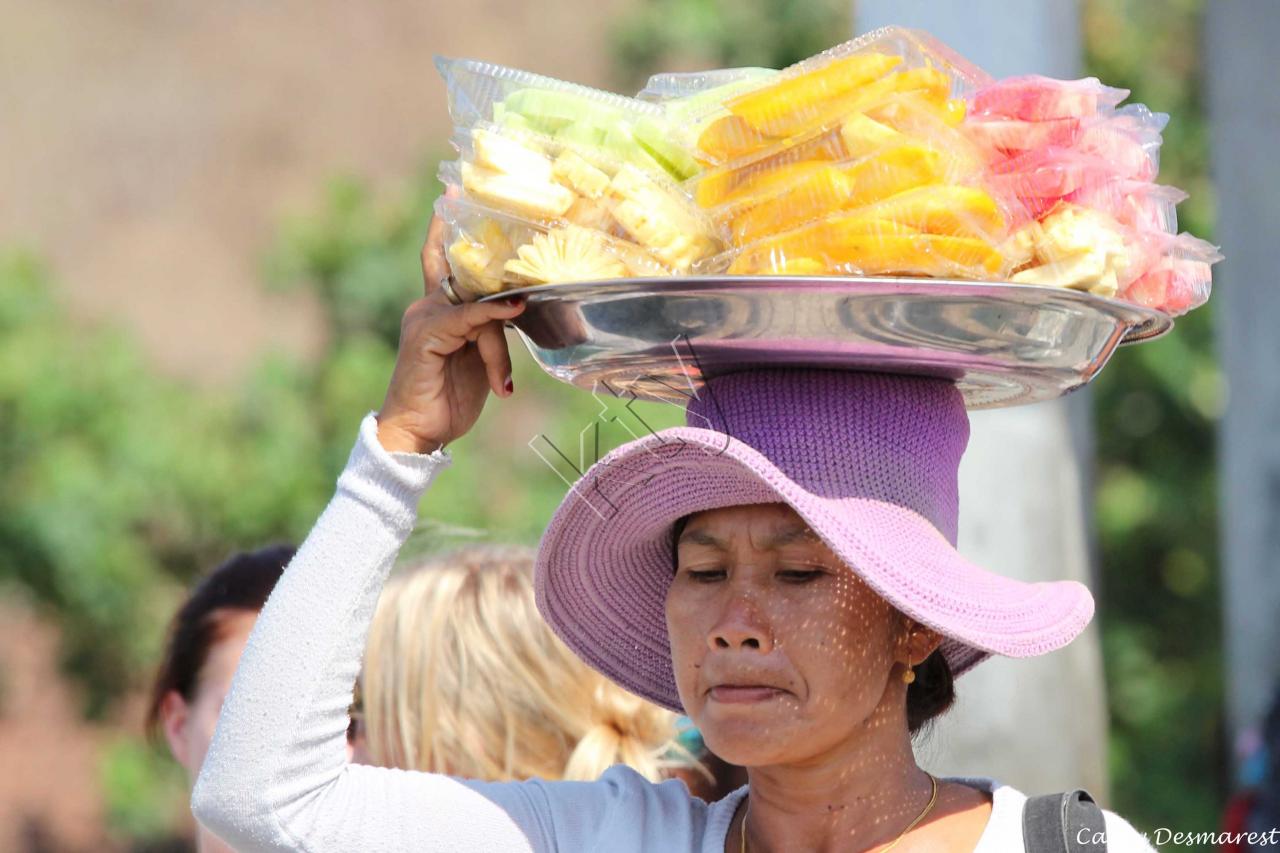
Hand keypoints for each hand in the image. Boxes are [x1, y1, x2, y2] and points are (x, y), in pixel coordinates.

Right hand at [375, 193, 526, 453]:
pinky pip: (469, 317)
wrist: (418, 433)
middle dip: (473, 238)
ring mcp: (426, 318)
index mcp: (438, 309)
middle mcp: (429, 306)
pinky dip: (493, 315)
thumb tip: (517, 307)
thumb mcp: (479, 359)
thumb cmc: (449, 398)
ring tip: (503, 382)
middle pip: (471, 276)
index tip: (451, 191)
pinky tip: (514, 308)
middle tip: (461, 189)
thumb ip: (491, 329)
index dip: (444, 228)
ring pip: (479, 304)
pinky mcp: (428, 334)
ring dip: (497, 345)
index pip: (441, 260)